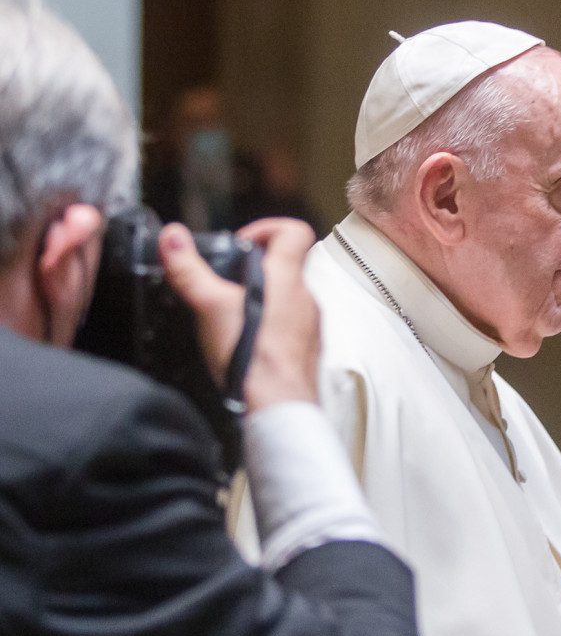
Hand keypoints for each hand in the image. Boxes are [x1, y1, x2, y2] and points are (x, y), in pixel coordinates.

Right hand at [160, 218, 320, 410]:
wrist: (278, 407)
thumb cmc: (253, 360)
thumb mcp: (209, 307)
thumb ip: (190, 270)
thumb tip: (173, 238)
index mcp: (288, 279)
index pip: (293, 231)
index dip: (267, 228)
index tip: (241, 242)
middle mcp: (307, 298)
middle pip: (288, 264)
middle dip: (256, 266)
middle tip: (227, 279)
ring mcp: (311, 324)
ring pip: (290, 296)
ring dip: (263, 295)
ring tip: (232, 310)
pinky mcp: (307, 347)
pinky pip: (292, 324)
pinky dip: (271, 323)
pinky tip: (247, 338)